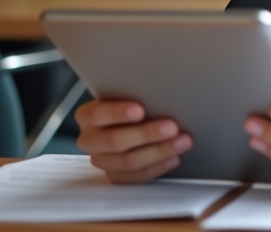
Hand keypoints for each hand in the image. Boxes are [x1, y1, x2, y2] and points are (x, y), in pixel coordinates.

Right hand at [75, 99, 192, 183]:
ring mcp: (102, 160)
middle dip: (146, 134)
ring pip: (128, 161)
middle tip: (172, 127)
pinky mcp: (115, 176)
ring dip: (159, 151)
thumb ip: (137, 95)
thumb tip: (160, 92)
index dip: (118, 113)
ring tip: (182, 142)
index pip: (98, 114)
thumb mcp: (130, 94)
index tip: (140, 110)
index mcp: (87, 115)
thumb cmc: (133, 103)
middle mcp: (90, 139)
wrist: (129, 123)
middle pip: (115, 141)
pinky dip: (157, 167)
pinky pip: (135, 177)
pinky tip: (174, 158)